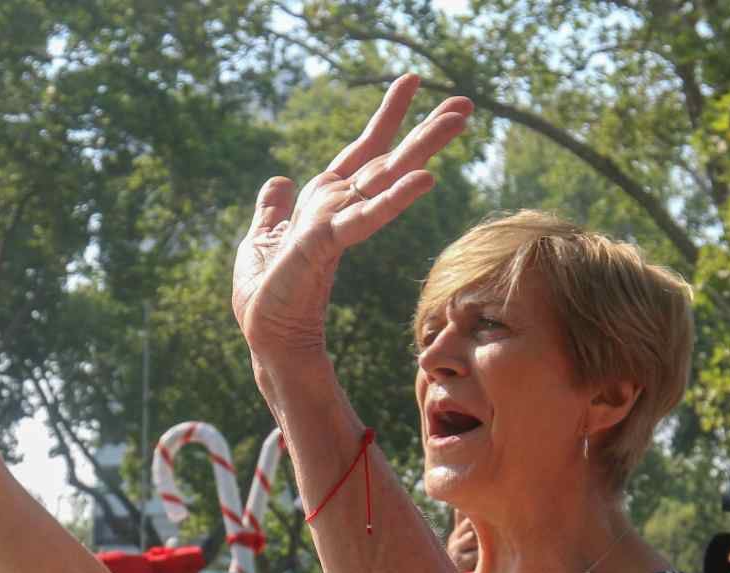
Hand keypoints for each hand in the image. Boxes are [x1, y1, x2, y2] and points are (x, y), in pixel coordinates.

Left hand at [231, 75, 470, 362]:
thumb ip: (274, 208)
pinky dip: (395, 198)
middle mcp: (341, 207)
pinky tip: (426, 178)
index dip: (388, 116)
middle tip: (466, 102)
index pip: (363, 149)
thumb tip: (279, 179)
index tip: (413, 81)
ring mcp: (339, 223)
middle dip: (427, 130)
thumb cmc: (265, 296)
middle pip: (390, 160)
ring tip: (460, 116)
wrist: (265, 335)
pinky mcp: (328, 243)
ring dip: (424, 145)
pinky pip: (366, 216)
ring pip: (388, 177)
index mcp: (326, 201)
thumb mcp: (263, 238)